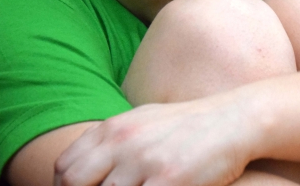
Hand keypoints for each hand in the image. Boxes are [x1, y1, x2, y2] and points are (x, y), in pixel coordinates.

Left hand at [54, 97, 254, 185]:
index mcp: (113, 128)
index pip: (65, 168)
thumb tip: (80, 167)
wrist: (233, 121)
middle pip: (74, 184)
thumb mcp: (143, 121)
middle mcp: (123, 143)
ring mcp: (145, 163)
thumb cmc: (188, 126)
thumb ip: (112, 139)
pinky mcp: (170, 182)